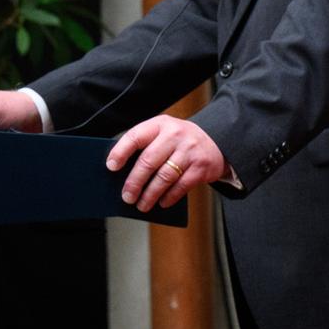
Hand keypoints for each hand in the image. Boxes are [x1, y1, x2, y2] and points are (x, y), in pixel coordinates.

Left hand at [107, 115, 228, 211]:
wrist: (217, 141)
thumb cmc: (181, 141)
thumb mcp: (164, 133)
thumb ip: (147, 145)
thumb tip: (121, 172)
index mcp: (161, 124)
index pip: (136, 136)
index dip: (121, 152)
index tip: (111, 167)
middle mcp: (175, 135)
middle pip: (148, 161)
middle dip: (134, 182)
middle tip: (127, 196)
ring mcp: (190, 150)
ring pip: (164, 177)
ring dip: (150, 194)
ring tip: (142, 204)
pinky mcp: (201, 166)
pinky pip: (181, 186)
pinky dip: (169, 197)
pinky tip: (162, 202)